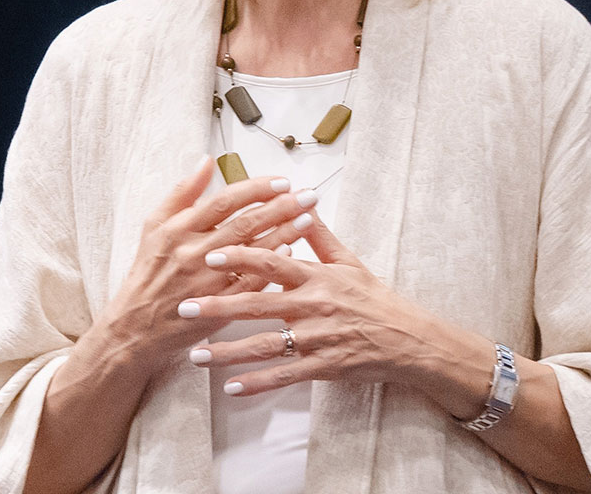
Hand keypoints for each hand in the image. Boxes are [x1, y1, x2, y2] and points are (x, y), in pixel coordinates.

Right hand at [103, 155, 318, 373]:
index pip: (224, 201)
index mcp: (179, 229)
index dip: (255, 189)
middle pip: (245, 224)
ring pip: (252, 252)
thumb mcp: (155, 225)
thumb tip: (207, 160)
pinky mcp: (217, 306)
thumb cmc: (148, 270)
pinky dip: (270, 266)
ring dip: (283, 232)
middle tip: (308, 195)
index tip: (282, 180)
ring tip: (309, 217)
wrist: (136, 326)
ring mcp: (207, 281)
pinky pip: (249, 284)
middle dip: (281, 206)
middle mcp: (194, 252)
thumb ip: (183, 192)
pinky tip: (291, 251)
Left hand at [179, 212, 434, 394]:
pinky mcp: (321, 367)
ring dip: (228, 351)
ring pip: (265, 345)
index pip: (272, 262)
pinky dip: (256, 382)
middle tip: (184, 307)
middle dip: (219, 306)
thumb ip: (320, 235)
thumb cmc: (372, 297)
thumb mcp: (348, 261)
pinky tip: (229, 387)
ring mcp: (316, 339)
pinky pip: (283, 376)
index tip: (209, 253)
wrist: (406, 338)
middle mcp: (313, 306)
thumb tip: (304, 203)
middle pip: (258, 305)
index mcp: (316, 276)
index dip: (240, 257)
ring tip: (196, 354)